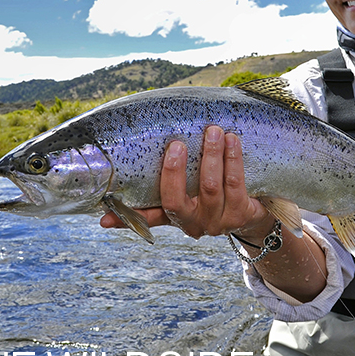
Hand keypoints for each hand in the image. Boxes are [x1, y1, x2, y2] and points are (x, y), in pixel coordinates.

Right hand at [99, 125, 271, 239]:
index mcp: (175, 218)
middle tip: (177, 143)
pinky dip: (232, 159)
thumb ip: (163, 184)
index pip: (146, 217)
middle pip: (177, 200)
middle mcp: (193, 224)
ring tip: (213, 131)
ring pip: (209, 187)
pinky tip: (232, 141)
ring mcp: (217, 221)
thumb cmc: (210, 195)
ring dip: (211, 156)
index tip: (104, 216)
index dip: (124, 219)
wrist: (250, 213)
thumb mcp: (186, 194)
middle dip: (175, 170)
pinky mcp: (240, 214)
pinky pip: (235, 183)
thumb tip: (131, 161)